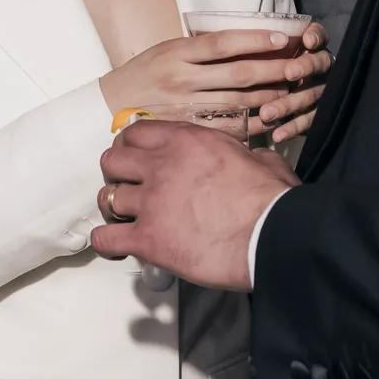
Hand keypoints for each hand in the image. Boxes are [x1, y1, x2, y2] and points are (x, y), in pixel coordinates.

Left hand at [91, 120, 296, 288]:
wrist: (273, 235)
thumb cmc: (273, 199)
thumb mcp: (260, 160)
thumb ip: (243, 154)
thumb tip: (250, 159)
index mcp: (186, 141)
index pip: (136, 132)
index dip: (131, 146)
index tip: (136, 158)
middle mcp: (161, 166)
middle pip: (112, 160)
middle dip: (117, 173)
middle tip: (130, 186)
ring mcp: (150, 203)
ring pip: (106, 198)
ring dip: (114, 208)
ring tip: (125, 218)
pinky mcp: (147, 239)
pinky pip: (105, 238)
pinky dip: (107, 242)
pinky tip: (118, 245)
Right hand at [100, 25, 330, 124]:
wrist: (109, 106)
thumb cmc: (145, 73)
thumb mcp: (167, 49)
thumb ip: (200, 48)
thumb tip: (247, 41)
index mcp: (177, 53)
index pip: (223, 43)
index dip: (255, 40)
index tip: (283, 38)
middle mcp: (182, 79)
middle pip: (238, 73)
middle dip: (273, 70)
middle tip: (299, 67)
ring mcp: (184, 106)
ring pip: (237, 101)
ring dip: (269, 97)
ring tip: (293, 91)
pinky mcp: (186, 129)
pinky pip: (225, 127)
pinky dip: (250, 123)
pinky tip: (270, 119)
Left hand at [255, 22, 331, 144]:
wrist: (264, 97)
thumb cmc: (248, 63)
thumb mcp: (247, 51)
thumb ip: (245, 44)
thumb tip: (219, 36)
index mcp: (306, 44)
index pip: (318, 34)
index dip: (316, 35)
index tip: (306, 40)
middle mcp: (317, 65)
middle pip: (320, 63)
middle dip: (305, 66)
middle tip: (289, 72)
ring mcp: (318, 89)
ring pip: (313, 94)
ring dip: (290, 103)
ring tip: (267, 113)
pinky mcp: (313, 112)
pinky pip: (308, 120)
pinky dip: (292, 127)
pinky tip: (277, 136)